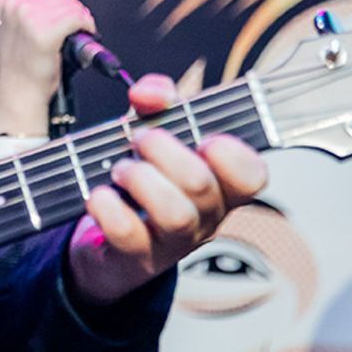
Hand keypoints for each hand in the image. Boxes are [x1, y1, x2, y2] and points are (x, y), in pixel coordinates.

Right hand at [0, 0, 94, 136]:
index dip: (60, 5)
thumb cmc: (18, 69)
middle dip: (72, 10)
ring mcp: (30, 20)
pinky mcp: (46, 33)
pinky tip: (87, 33)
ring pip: (70, 6)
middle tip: (77, 27)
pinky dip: (87, 25)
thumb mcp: (7, 33)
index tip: (65, 17)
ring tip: (81, 31)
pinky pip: (77, 18)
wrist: (19, 95)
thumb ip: (18, 14)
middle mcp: (16, 7)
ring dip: (81, 17)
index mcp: (5, 3)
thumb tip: (45, 1)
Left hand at [65, 73, 267, 306]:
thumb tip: (151, 92)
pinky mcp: (137, 259)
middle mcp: (205, 217)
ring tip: (120, 169)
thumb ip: (156, 101)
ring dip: (140, 179)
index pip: (253, 176)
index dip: (233, 154)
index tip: (203, 138)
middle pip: (202, 184)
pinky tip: (98, 195)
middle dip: (163, 150)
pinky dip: (108, 208)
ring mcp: (174, 243)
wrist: (104, 242)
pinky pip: (129, 235)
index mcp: (220, 184)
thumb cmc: (140, 180)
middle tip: (139, 140)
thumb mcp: (150, 132)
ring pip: (175, 214)